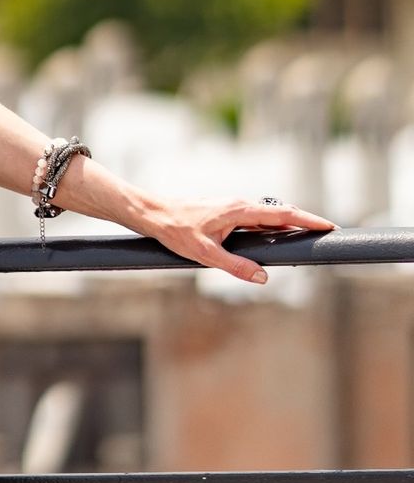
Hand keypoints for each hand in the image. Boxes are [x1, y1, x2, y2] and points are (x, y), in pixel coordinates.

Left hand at [142, 196, 334, 284]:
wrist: (155, 214)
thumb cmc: (177, 231)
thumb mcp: (206, 254)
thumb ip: (236, 266)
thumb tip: (263, 278)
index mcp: (239, 210)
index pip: (281, 214)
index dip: (306, 220)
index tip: (327, 225)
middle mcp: (239, 204)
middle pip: (279, 212)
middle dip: (303, 220)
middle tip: (325, 231)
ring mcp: (232, 207)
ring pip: (267, 214)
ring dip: (287, 222)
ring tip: (307, 233)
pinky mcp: (226, 212)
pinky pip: (256, 218)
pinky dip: (271, 224)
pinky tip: (274, 235)